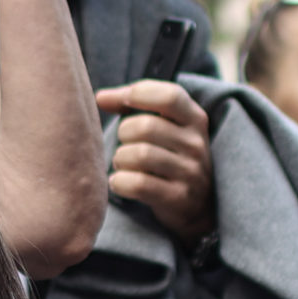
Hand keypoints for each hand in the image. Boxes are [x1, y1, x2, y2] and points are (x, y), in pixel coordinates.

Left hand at [97, 81, 214, 239]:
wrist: (197, 205)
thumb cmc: (169, 155)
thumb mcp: (163, 125)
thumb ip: (132, 105)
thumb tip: (100, 98)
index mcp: (194, 119)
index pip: (170, 96)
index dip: (140, 93)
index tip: (124, 101)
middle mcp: (196, 144)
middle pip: (145, 126)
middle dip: (123, 134)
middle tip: (124, 144)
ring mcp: (190, 172)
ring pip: (139, 155)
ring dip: (120, 159)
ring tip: (123, 165)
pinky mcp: (178, 197)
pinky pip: (138, 184)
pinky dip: (120, 182)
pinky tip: (120, 182)